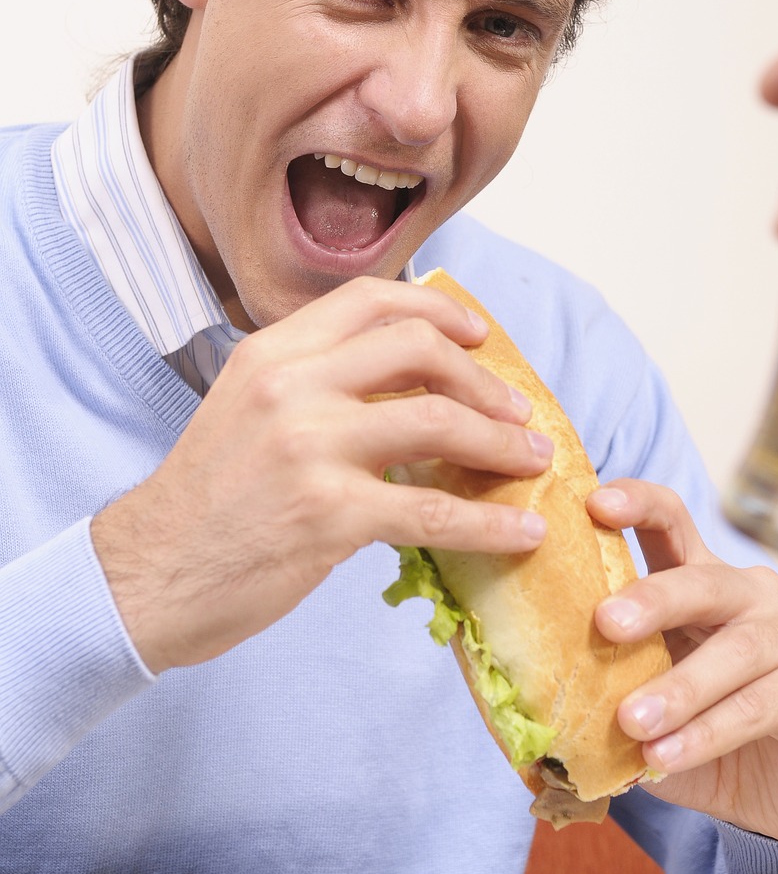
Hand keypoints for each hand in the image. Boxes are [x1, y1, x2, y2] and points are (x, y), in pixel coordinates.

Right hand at [91, 276, 550, 673]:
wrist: (148, 574)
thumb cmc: (207, 497)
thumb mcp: (247, 408)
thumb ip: (314, 382)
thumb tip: (407, 385)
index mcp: (272, 351)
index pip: (371, 299)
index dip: (438, 311)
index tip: (477, 337)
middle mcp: (291, 384)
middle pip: (417, 349)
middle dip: (483, 379)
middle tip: (517, 411)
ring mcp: (309, 446)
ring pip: (437, 421)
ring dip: (500, 441)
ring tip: (532, 461)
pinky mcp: (328, 514)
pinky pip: (432, 511)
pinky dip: (489, 521)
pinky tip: (520, 531)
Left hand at [589, 479, 777, 844]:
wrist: (773, 789)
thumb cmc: (691, 723)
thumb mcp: (641, 686)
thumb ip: (599, 671)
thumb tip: (509, 680)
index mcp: (700, 575)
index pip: (671, 521)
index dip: (637, 504)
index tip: (593, 502)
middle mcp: (749, 593)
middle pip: (703, 581)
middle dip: (653, 599)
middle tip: (605, 623)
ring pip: (735, 651)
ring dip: (678, 688)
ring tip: (630, 721)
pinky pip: (754, 708)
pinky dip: (703, 735)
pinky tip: (661, 759)